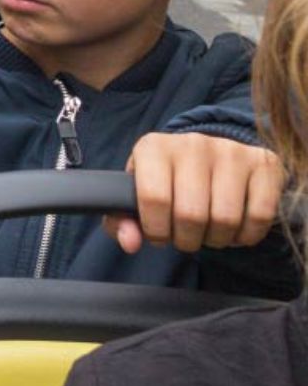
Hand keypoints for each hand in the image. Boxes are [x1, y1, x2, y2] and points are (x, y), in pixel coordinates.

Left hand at [117, 132, 286, 254]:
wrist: (211, 159)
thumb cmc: (167, 182)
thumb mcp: (137, 195)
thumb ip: (122, 219)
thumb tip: (130, 242)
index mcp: (153, 147)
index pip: (154, 198)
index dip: (156, 229)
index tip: (160, 235)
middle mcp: (192, 143)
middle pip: (191, 214)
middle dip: (187, 239)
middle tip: (186, 238)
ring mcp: (230, 151)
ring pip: (226, 218)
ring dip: (216, 239)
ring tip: (208, 232)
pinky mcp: (263, 164)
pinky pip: (260, 216)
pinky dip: (246, 235)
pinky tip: (235, 229)